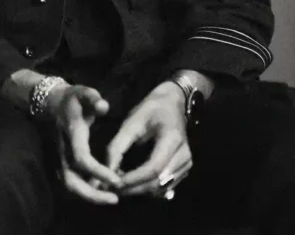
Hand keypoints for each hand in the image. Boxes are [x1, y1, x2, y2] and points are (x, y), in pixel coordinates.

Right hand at [47, 83, 121, 204]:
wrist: (49, 102)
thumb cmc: (71, 99)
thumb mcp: (82, 93)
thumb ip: (93, 98)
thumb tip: (103, 107)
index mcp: (71, 135)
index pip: (82, 159)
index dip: (98, 172)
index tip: (117, 180)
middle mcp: (63, 150)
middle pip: (71, 181)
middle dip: (92, 195)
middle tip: (114, 199)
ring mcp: (59, 158)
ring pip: (69, 185)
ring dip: (89, 196)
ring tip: (110, 199)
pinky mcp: (59, 162)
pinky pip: (70, 183)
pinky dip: (85, 191)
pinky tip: (102, 191)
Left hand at [106, 82, 191, 196]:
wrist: (173, 104)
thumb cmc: (151, 109)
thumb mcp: (132, 121)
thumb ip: (119, 144)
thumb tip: (107, 168)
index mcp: (172, 139)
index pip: (153, 167)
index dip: (133, 178)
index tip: (113, 182)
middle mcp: (184, 156)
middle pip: (158, 181)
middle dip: (133, 188)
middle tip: (110, 188)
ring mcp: (186, 164)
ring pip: (162, 187)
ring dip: (139, 191)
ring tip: (118, 187)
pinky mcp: (184, 170)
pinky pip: (165, 186)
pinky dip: (147, 189)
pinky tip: (131, 185)